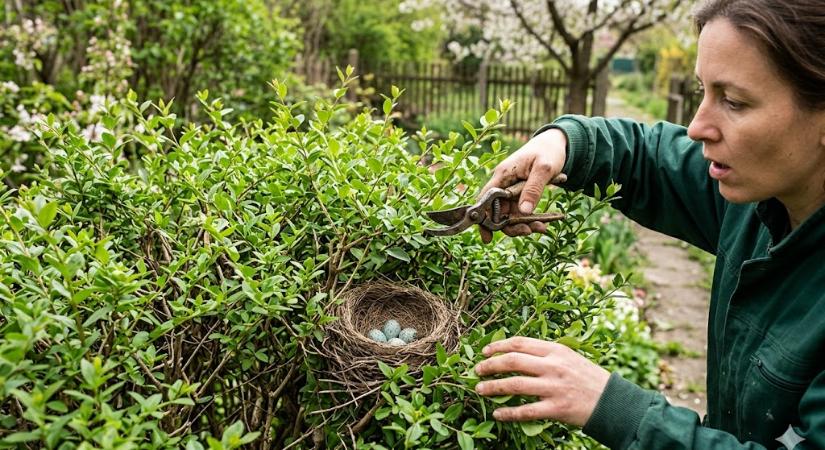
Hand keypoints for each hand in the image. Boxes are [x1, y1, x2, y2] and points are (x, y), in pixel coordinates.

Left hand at [473, 336, 609, 426]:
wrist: (612, 401)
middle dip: (490, 365)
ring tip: (480, 389)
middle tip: (476, 370)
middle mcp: (553, 366)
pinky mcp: (556, 408)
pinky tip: (497, 413)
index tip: (485, 351)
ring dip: (492, 387)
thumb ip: (545, 354)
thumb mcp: (569, 357)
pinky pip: (525, 411)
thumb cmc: (588, 378)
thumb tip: (515, 354)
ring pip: (514, 385)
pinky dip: (508, 412)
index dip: (498, 346)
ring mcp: (554, 387)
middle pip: (512, 361)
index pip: (520, 343)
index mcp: (555, 350)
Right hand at [478, 128, 567, 242]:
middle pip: (498, 212)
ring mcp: (511, 191)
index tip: (487, 236)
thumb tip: (524, 211)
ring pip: (510, 215)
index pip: (485, 199)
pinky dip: (531, 219)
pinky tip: (543, 223)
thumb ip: (533, 189)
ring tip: (542, 227)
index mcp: (502, 175)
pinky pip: (521, 212)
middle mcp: (503, 184)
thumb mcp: (543, 169)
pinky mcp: (520, 195)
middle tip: (528, 231)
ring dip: (524, 224)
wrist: (557, 144)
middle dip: (511, 226)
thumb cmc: (548, 152)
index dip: (483, 219)